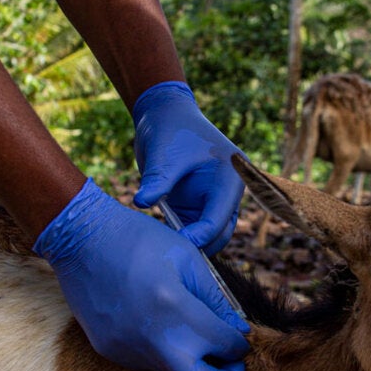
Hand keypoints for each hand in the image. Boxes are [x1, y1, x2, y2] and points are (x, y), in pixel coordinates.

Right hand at [34, 179, 250, 370]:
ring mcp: (127, 349)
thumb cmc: (139, 240)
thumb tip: (239, 331)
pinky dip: (164, 351)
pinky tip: (159, 324)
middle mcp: (151, 337)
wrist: (80, 238)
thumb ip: (216, 299)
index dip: (241, 345)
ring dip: (192, 362)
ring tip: (193, 334)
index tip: (240, 338)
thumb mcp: (188, 258)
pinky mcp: (110, 351)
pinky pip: (148, 363)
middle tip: (233, 367)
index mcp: (175, 308)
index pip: (225, 346)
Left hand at [130, 81, 244, 254]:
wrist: (163, 116)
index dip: (200, 235)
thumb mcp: (164, 155)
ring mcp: (211, 200)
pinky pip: (191, 229)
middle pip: (219, 232)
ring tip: (164, 250)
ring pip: (207, 235)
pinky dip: (179, 237)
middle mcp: (225, 193)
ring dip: (189, 244)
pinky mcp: (195, 205)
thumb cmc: (170, 128)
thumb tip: (141, 202)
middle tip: (171, 255)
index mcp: (229, 178)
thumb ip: (156, 180)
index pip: (219, 217)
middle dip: (198, 245)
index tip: (176, 244)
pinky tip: (160, 241)